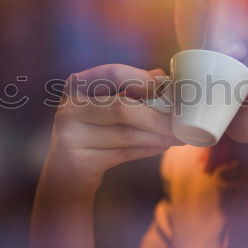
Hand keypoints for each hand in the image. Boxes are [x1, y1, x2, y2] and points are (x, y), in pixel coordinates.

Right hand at [41, 63, 180, 198]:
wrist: (65, 174)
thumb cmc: (93, 133)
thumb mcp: (105, 107)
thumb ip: (130, 90)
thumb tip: (161, 75)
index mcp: (77, 86)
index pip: (113, 73)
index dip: (143, 79)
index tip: (169, 89)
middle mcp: (69, 108)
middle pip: (122, 107)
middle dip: (157, 116)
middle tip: (182, 123)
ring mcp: (70, 136)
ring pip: (126, 134)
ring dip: (158, 136)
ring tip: (179, 136)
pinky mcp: (79, 161)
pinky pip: (123, 154)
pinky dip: (147, 149)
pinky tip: (163, 146)